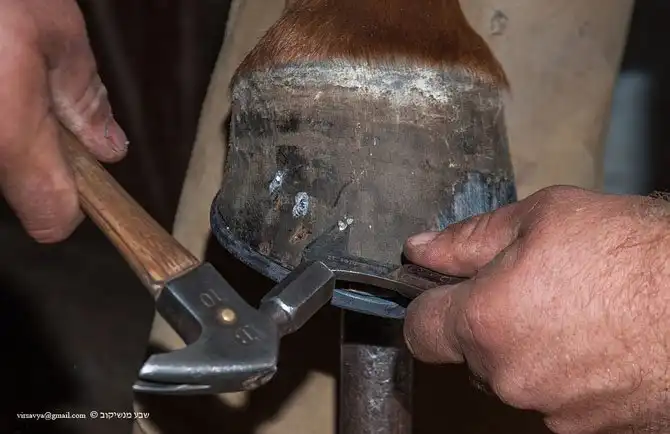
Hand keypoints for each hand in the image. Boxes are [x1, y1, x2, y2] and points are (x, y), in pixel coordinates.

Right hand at [0, 0, 126, 242]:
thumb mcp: (52, 27)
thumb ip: (84, 95)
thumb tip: (108, 146)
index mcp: (10, 138)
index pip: (52, 219)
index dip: (75, 197)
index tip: (83, 166)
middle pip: (15, 184)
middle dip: (36, 151)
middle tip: (33, 91)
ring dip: (7, 128)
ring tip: (3, 71)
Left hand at [403, 186, 669, 433]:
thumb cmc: (632, 254)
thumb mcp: (542, 218)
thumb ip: (467, 239)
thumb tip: (420, 249)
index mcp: (484, 322)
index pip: (420, 330)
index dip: (430, 305)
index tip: (447, 290)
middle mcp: (508, 376)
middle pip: (470, 353)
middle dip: (487, 323)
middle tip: (531, 287)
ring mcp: (549, 409)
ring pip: (513, 376)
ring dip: (528, 349)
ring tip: (576, 313)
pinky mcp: (589, 429)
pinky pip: (555, 397)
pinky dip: (565, 372)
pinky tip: (600, 342)